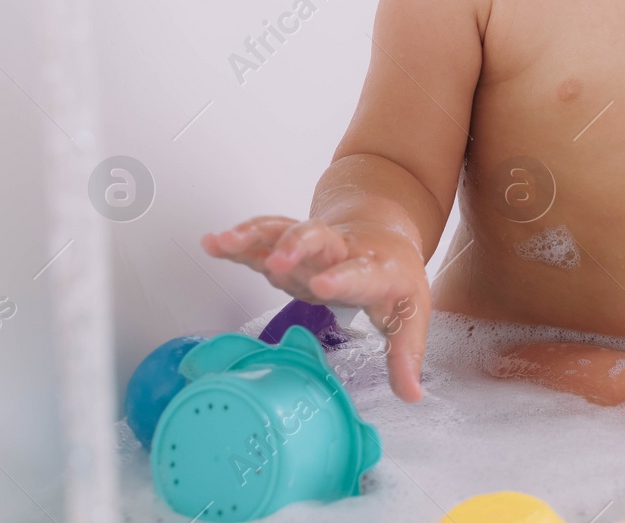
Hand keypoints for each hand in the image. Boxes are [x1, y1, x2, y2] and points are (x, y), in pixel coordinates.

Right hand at [202, 216, 431, 402]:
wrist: (383, 233)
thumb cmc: (395, 277)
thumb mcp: (411, 313)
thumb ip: (406, 353)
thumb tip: (411, 395)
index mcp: (374, 268)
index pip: (359, 273)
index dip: (342, 279)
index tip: (323, 285)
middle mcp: (340, 250)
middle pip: (317, 237)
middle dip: (296, 245)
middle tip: (276, 261)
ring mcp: (311, 246)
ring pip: (283, 230)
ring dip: (253, 236)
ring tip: (224, 242)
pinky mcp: (288, 244)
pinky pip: (262, 237)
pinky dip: (238, 240)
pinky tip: (213, 244)